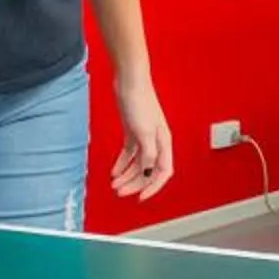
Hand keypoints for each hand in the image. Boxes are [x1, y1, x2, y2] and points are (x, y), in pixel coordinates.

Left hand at [110, 79, 172, 199]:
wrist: (130, 81)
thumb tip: (148, 171)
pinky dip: (122, 164)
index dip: (153, 187)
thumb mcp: (144, 132)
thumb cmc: (140, 101)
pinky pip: (129, 154)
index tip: (140, 197)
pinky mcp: (133, 131)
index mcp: (163, 143)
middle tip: (120, 192)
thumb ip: (148, 154)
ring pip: (138, 163)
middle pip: (147, 170)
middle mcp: (156, 142)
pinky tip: (114, 171)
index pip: (162, 172)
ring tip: (115, 184)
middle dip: (134, 183)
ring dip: (126, 175)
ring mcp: (144, 136)